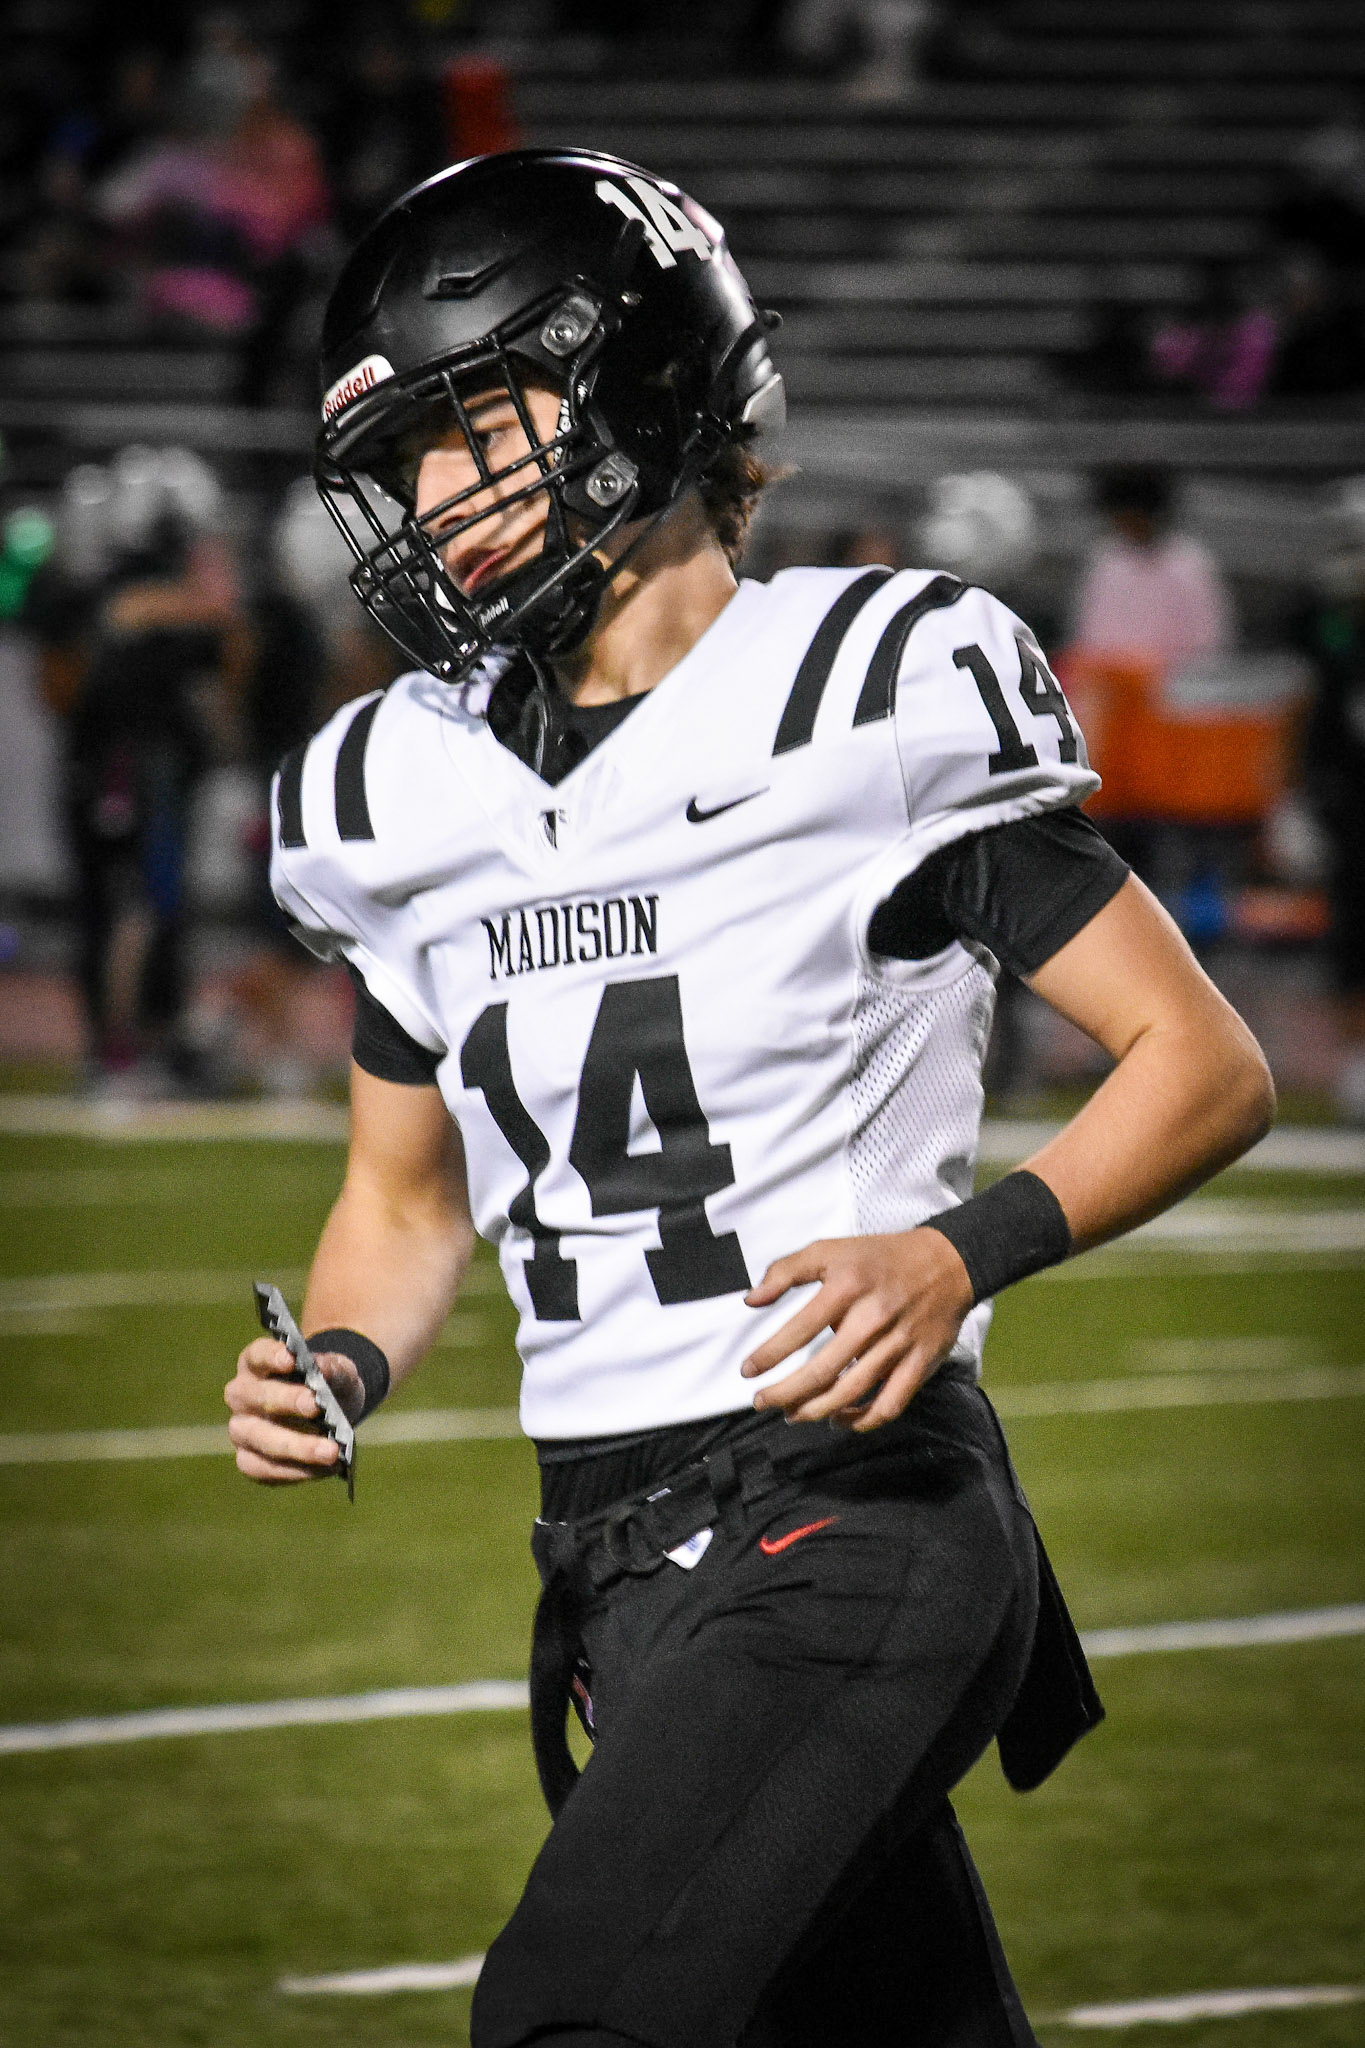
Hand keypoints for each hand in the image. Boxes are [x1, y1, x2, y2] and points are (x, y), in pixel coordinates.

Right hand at [224, 1338, 364, 1484]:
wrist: (330, 1412)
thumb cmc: (328, 1385)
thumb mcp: (340, 1371)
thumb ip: (334, 1368)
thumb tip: (323, 1369)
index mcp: (257, 1362)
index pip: (258, 1355)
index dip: (272, 1356)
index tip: (291, 1358)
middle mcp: (242, 1395)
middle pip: (256, 1396)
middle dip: (286, 1401)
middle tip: (316, 1406)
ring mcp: (241, 1428)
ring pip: (258, 1437)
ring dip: (295, 1446)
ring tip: (331, 1451)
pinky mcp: (248, 1459)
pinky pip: (263, 1469)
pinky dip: (295, 1470)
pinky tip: (325, 1468)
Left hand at [741, 1228, 974, 1431]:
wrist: (947, 1263)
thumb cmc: (880, 1258)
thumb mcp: (829, 1249)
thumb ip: (785, 1271)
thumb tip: (751, 1300)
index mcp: (848, 1286)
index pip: (799, 1329)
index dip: (769, 1355)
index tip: (748, 1371)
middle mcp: (873, 1318)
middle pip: (823, 1371)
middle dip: (786, 1393)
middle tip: (763, 1402)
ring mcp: (899, 1344)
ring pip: (853, 1392)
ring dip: (817, 1410)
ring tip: (794, 1414)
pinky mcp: (920, 1363)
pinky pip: (890, 1404)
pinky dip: (863, 1421)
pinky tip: (841, 1420)